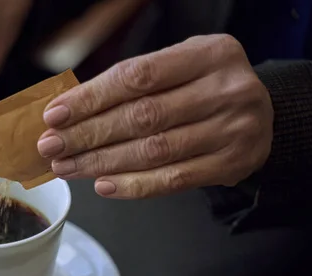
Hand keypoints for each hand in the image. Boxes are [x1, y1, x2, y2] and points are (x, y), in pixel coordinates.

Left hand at [37, 34, 272, 198]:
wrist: (260, 113)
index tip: (55, 115)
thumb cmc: (204, 87)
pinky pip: (174, 179)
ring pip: (153, 151)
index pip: (137, 77)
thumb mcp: (179, 66)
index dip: (91, 98)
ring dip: (102, 162)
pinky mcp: (231, 164)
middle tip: (52, 147)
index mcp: (208, 54)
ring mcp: (232, 129)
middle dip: (87, 134)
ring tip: (68, 167)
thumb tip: (69, 111)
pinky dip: (134, 185)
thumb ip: (132, 83)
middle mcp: (225, 89)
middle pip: (141, 117)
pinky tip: (103, 184)